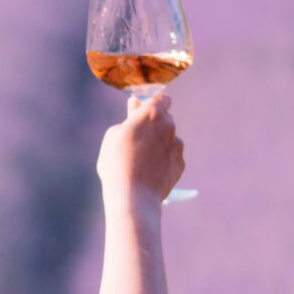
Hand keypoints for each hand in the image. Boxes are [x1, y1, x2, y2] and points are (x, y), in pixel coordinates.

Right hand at [98, 90, 184, 204]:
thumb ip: (128, 118)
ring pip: (169, 140)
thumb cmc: (117, 163)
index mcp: (151, 113)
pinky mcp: (180, 163)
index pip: (163, 98)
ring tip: (141, 162)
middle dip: (155, 126)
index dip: (155, 103)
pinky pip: (171, 157)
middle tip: (138, 139)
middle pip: (165, 119)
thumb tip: (135, 107)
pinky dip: (163, 161)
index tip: (147, 111)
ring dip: (159, 145)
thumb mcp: (113, 135)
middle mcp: (169, 126)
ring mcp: (177, 145)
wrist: (133, 196)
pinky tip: (150, 172)